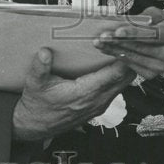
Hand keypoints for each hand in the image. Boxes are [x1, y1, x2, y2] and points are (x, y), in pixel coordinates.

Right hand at [12, 48, 134, 141]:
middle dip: (128, 58)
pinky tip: (112, 62)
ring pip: (123, 83)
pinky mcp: (99, 105)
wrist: (36, 125)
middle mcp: (97, 101)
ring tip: (119, 47)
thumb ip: (40, 67)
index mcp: (84, 94)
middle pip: (125, 78)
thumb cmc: (37, 104)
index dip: (122, 57)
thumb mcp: (34, 83)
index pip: (114, 75)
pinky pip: (117, 88)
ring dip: (124, 66)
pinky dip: (118, 74)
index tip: (123, 41)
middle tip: (125, 39)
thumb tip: (44, 52)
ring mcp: (100, 105)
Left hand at [95, 6, 163, 78]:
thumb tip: (125, 20)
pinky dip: (117, 56)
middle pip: (139, 47)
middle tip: (102, 36)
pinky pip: (130, 64)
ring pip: (132, 57)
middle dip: (118, 41)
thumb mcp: (158, 15)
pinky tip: (107, 49)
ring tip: (100, 42)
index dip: (134, 33)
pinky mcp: (151, 74)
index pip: (152, 35)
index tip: (118, 31)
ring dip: (113, 49)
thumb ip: (144, 17)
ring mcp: (160, 66)